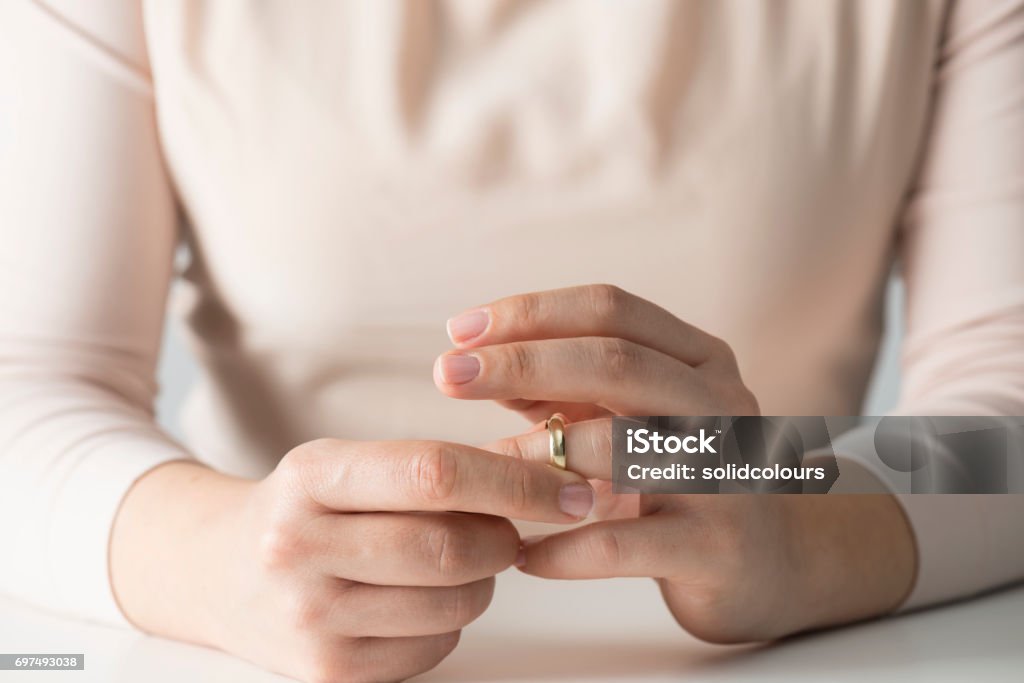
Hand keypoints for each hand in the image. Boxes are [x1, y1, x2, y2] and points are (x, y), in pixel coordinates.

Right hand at [110, 440, 594, 682]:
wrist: (215, 571)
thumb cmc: (302, 510)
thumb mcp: (347, 467)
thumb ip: (434, 468)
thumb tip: (548, 476)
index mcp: (312, 476)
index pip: (435, 472)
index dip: (516, 480)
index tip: (569, 488)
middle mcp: (299, 547)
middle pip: (452, 547)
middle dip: (507, 537)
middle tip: (512, 529)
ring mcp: (309, 618)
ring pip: (455, 603)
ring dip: (483, 581)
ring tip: (457, 560)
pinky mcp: (327, 673)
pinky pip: (436, 649)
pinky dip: (451, 623)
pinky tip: (419, 599)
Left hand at [435, 284, 914, 640]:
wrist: (770, 562)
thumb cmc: (679, 476)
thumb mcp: (630, 416)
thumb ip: (564, 389)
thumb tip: (476, 363)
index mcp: (698, 357)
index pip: (611, 309)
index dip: (531, 313)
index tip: (459, 331)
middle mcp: (721, 403)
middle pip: (615, 362)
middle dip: (521, 362)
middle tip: (447, 375)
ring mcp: (726, 474)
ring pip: (621, 448)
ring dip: (536, 455)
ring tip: (477, 469)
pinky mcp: (718, 547)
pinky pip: (624, 542)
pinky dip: (563, 547)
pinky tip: (522, 553)